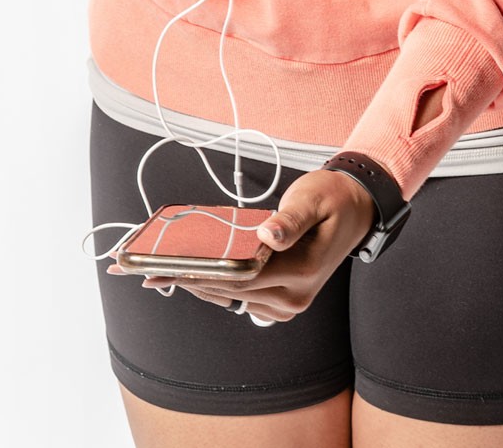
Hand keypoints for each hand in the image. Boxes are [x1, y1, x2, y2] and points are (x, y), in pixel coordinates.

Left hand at [107, 169, 377, 323]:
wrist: (357, 210)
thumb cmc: (332, 198)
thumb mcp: (312, 198)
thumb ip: (290, 220)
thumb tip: (267, 235)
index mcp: (304, 270)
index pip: (242, 276)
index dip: (202, 273)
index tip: (167, 267)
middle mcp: (295, 296)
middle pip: (231, 292)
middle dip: (187, 280)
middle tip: (144, 271)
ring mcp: (289, 304)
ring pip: (232, 298)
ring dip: (195, 286)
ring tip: (156, 275)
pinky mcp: (281, 302)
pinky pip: (240, 298)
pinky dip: (213, 288)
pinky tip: (187, 277)